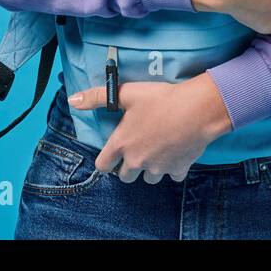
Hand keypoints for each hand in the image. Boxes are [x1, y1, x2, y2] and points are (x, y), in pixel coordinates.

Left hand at [67, 74, 232, 183]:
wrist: (198, 109)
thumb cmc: (162, 99)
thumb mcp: (128, 93)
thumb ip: (97, 98)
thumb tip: (72, 100)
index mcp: (121, 144)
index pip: (103, 165)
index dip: (106, 160)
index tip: (114, 152)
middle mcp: (137, 161)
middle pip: (125, 176)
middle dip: (129, 166)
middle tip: (139, 148)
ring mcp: (158, 167)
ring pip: (149, 178)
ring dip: (151, 168)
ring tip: (158, 150)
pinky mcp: (178, 168)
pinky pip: (172, 175)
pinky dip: (173, 167)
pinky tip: (177, 152)